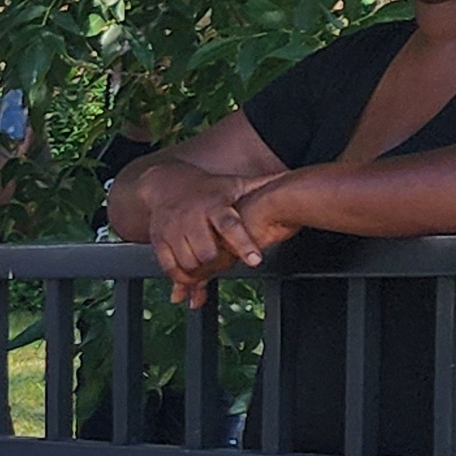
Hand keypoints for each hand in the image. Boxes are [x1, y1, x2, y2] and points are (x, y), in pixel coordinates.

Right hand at [139, 164, 268, 307]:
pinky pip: (169, 266)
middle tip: (226, 263)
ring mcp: (173, 230)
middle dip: (219, 264)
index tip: (254, 261)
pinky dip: (180, 276)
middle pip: (208, 252)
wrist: (165, 184)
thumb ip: (263, 185)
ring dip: (201, 272)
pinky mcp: (158, 240)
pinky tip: (190, 278)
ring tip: (210, 271)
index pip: (230, 225)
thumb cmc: (208, 189)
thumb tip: (296, 177)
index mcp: (215, 204)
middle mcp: (192, 217)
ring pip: (189, 262)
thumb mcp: (235, 184)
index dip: (243, 244)